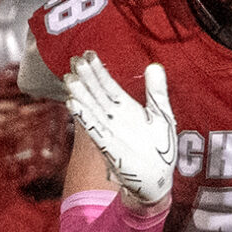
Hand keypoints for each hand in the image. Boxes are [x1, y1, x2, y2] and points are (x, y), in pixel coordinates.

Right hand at [61, 53, 174, 207]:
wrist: (158, 178)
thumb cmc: (161, 148)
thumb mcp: (162, 114)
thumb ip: (156, 92)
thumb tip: (154, 65)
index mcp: (126, 108)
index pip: (108, 85)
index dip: (99, 70)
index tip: (88, 54)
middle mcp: (114, 118)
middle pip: (97, 94)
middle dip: (86, 78)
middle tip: (75, 59)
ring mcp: (109, 131)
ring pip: (91, 109)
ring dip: (80, 94)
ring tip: (69, 78)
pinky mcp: (108, 146)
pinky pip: (94, 129)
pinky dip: (83, 117)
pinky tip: (72, 103)